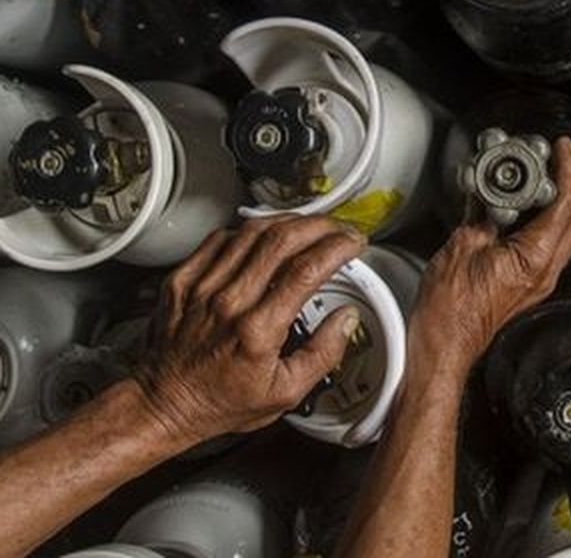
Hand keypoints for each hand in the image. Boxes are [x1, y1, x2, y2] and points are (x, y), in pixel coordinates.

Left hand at [134, 215, 366, 446]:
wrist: (163, 404)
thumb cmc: (219, 401)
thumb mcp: (286, 393)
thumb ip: (323, 354)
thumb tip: (345, 320)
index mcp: (257, 330)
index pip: (306, 270)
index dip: (337, 247)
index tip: (352, 243)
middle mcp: (228, 302)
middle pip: (281, 240)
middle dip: (320, 226)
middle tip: (337, 229)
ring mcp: (201, 287)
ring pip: (251, 232)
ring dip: (288, 222)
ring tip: (308, 226)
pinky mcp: (182, 280)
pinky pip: (219, 239)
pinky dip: (248, 230)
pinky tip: (264, 236)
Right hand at [412, 137, 570, 378]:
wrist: (444, 343)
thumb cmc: (448, 309)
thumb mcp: (462, 245)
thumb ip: (481, 213)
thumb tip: (488, 192)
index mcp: (533, 258)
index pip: (565, 204)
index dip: (567, 170)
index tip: (562, 149)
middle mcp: (545, 271)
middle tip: (559, 159)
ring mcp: (540, 280)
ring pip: (568, 232)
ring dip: (563, 201)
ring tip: (546, 177)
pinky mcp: (529, 283)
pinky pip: (551, 245)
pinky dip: (548, 219)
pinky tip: (529, 207)